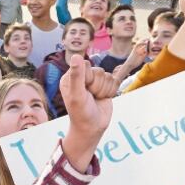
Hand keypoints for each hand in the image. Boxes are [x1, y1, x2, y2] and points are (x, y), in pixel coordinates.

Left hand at [60, 55, 115, 169]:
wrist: (92, 128)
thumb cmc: (81, 114)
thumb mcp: (77, 95)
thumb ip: (77, 76)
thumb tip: (76, 56)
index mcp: (70, 77)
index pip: (85, 65)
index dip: (88, 78)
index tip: (84, 91)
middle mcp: (81, 77)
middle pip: (98, 70)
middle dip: (97, 86)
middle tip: (90, 97)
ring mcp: (94, 82)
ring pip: (107, 76)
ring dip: (104, 90)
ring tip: (96, 99)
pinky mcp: (104, 86)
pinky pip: (114, 81)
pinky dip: (110, 92)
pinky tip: (102, 99)